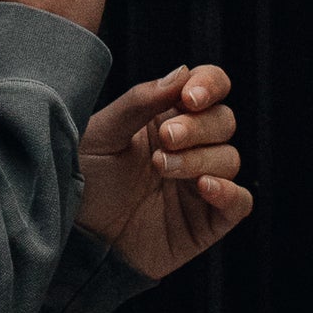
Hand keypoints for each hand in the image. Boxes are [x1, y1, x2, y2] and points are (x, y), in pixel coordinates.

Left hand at [74, 62, 252, 279]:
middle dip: (198, 127)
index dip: (209, 85)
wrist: (74, 238)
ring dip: (199, 158)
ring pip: (230, 158)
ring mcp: (199, 184)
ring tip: (161, 167)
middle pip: (223, 121)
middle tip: (166, 138)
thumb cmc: (82, 183)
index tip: (190, 96)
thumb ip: (138, 103)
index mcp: (164, 117)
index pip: (208, 87)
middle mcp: (188, 147)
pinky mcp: (206, 221)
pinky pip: (239, 202)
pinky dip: (229, 192)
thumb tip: (181, 73)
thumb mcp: (100, 135)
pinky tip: (203, 187)